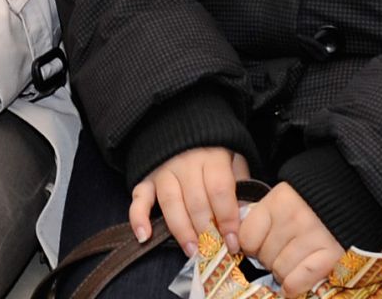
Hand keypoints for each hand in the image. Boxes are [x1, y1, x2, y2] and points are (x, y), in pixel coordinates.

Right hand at [130, 147, 250, 257]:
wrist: (185, 129)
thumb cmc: (216, 153)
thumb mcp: (235, 160)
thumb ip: (240, 186)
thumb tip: (243, 217)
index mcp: (211, 157)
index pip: (219, 190)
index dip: (227, 218)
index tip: (233, 242)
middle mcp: (185, 162)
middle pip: (195, 200)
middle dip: (206, 230)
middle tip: (214, 251)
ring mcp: (163, 170)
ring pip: (170, 202)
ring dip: (181, 230)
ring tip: (192, 250)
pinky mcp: (147, 179)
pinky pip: (139, 198)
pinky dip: (138, 217)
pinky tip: (144, 236)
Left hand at [235, 183, 343, 298]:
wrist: (349, 198)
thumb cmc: (309, 202)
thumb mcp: (282, 200)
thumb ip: (263, 219)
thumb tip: (239, 245)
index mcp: (277, 202)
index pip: (247, 237)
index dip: (250, 247)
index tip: (256, 248)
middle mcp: (293, 218)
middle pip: (264, 256)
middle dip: (267, 261)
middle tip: (279, 256)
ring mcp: (313, 237)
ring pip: (280, 270)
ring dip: (281, 274)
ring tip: (289, 266)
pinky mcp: (331, 254)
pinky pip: (299, 279)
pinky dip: (292, 287)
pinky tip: (291, 287)